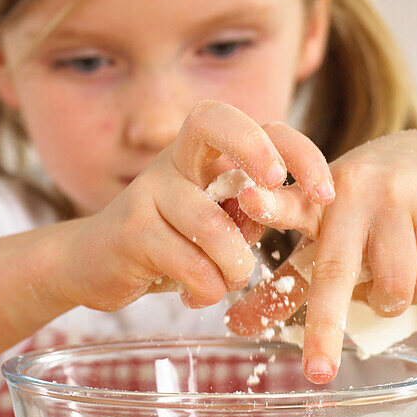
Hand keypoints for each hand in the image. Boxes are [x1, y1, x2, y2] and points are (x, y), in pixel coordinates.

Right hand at [63, 101, 334, 311]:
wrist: (91, 264)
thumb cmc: (169, 242)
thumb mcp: (219, 223)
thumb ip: (254, 210)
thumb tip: (301, 208)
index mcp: (203, 153)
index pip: (257, 124)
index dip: (296, 150)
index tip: (324, 192)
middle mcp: (174, 160)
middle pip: (213, 121)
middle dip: (255, 150)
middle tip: (274, 188)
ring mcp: (148, 191)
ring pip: (214, 225)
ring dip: (234, 267)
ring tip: (224, 282)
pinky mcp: (130, 230)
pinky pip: (190, 264)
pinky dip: (205, 290)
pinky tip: (193, 295)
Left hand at [225, 130, 416, 381]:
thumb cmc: (367, 206)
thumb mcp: (324, 228)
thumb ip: (286, 279)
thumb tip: (236, 326)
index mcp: (314, 200)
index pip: (287, 203)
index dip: (267, 204)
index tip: (249, 201)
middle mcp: (350, 192)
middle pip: (336, 270)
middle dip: (325, 328)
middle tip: (318, 373)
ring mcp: (396, 197)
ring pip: (392, 287)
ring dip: (391, 302)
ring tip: (389, 278)